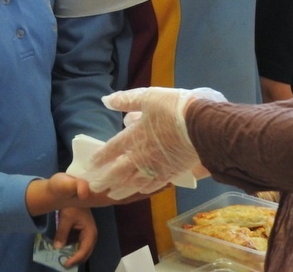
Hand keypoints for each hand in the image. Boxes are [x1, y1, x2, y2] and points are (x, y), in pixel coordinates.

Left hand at [53, 207, 96, 267]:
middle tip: (64, 265)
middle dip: (76, 259)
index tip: (66, 264)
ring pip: (83, 250)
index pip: (84, 250)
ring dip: (74, 255)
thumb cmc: (73, 206)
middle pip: (85, 253)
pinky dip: (73, 250)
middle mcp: (91, 235)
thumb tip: (57, 247)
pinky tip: (66, 252)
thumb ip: (62, 233)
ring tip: (64, 260)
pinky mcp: (84, 233)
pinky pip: (79, 245)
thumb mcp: (66, 218)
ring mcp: (88, 235)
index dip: (75, 258)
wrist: (76, 195)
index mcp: (90, 232)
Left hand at [86, 87, 224, 198]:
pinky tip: (140, 191)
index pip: (111, 150)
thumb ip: (126, 100)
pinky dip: (143, 189)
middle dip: (104, 180)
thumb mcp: (148, 97)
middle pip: (118, 172)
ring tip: (112, 195)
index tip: (90, 167)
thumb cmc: (174, 108)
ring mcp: (156, 167)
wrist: (202, 125)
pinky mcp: (171, 173)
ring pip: (134, 183)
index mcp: (134, 137)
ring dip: (121, 190)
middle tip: (94, 188)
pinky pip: (154, 185)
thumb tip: (106, 100)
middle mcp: (141, 157)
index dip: (99, 159)